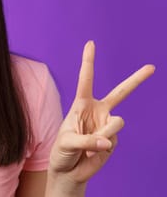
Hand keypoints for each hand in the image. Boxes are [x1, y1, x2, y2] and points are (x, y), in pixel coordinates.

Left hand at [48, 41, 154, 186]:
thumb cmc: (62, 151)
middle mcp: (98, 111)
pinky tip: (91, 153)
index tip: (91, 43)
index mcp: (82, 104)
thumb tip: (108, 142)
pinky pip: (113, 140)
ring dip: (102, 135)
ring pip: (116, 123)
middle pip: (121, 92)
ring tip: (87, 147)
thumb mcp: (66, 143)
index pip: (86, 79)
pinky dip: (101, 149)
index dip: (88, 61)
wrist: (69, 170)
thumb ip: (87, 140)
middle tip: (152, 67)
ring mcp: (108, 124)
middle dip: (137, 79)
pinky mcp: (114, 139)